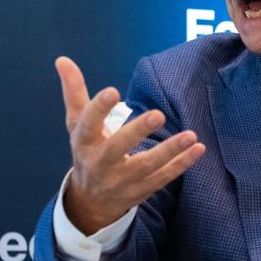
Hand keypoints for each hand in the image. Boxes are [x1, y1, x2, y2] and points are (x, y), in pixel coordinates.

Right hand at [55, 56, 205, 233]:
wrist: (90, 201)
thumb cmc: (87, 149)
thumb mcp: (77, 123)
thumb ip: (75, 92)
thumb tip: (62, 59)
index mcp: (83, 142)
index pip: (87, 125)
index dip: (98, 109)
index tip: (112, 91)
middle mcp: (100, 163)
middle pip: (116, 148)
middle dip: (137, 132)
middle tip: (158, 114)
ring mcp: (121, 180)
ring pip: (146, 166)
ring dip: (170, 151)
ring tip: (190, 135)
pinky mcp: (140, 190)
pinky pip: (162, 178)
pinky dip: (181, 165)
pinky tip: (198, 149)